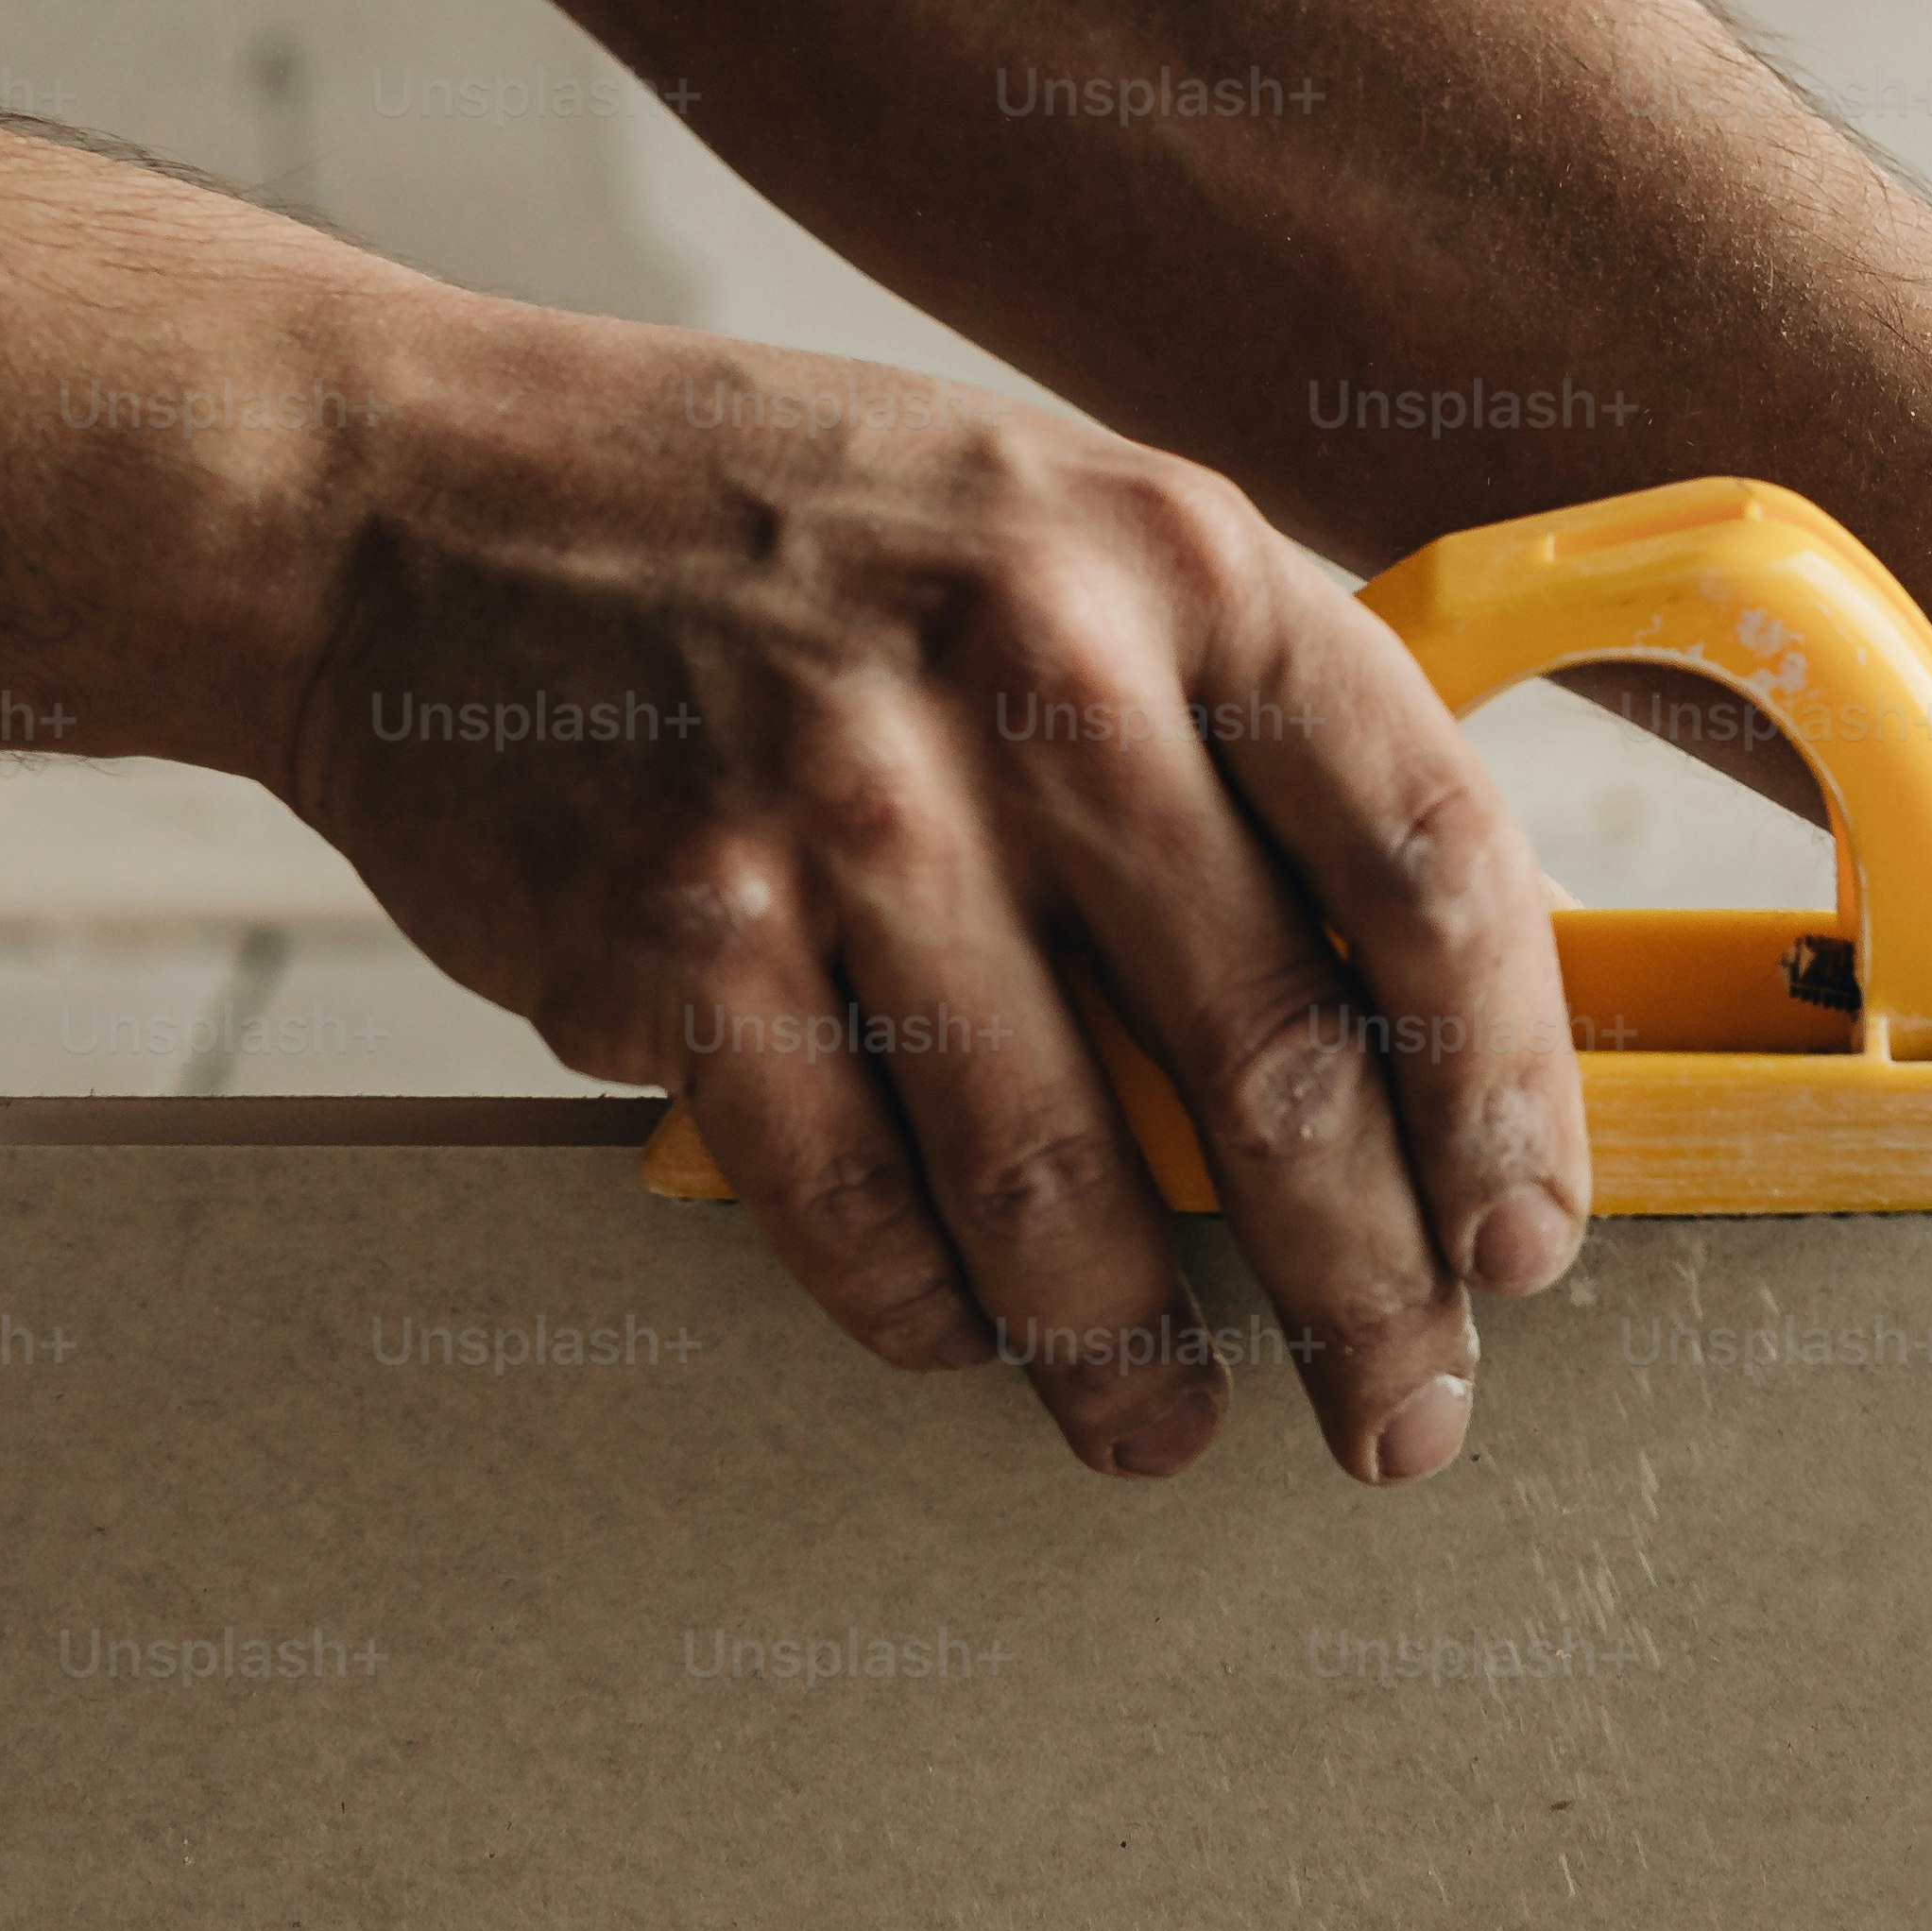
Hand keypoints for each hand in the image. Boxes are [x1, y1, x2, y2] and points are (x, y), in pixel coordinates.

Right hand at [278, 319, 1587, 1478]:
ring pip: (1061, 1166)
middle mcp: (1032, 665)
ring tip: (1167, 1434)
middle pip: (1273, 1053)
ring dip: (1133, 1346)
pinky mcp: (682, 927)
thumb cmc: (770, 532)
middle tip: (1405, 1414)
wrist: (407, 496)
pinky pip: (853, 1197)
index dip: (1504, 1086)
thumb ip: (1225, 716)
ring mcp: (848, 798)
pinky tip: (960, 1343)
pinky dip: (922, 1304)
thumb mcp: (1048, 529)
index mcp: (1175, 553)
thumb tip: (1417, 1001)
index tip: (1524, 1239)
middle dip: (1366, 1283)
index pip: (1426, 860)